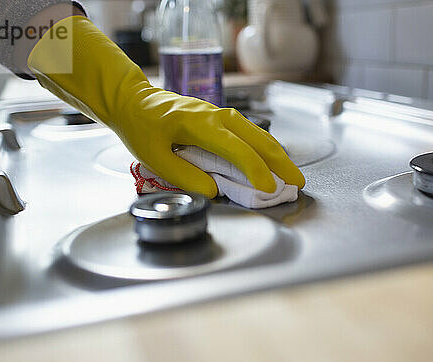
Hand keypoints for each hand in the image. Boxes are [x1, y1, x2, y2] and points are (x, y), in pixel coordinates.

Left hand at [28, 17, 304, 197]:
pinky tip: (272, 158)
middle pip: (258, 139)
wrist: (134, 101)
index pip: (237, 150)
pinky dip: (265, 146)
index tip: (268, 189)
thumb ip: (184, 175)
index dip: (256, 171)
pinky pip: (249, 132)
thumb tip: (214, 190)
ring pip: (258, 133)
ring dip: (277, 154)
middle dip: (280, 162)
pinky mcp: (220, 117)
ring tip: (291, 173)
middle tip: (298, 183)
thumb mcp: (154, 156)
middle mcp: (217, 116)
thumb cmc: (141, 128)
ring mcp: (221, 114)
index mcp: (201, 124)